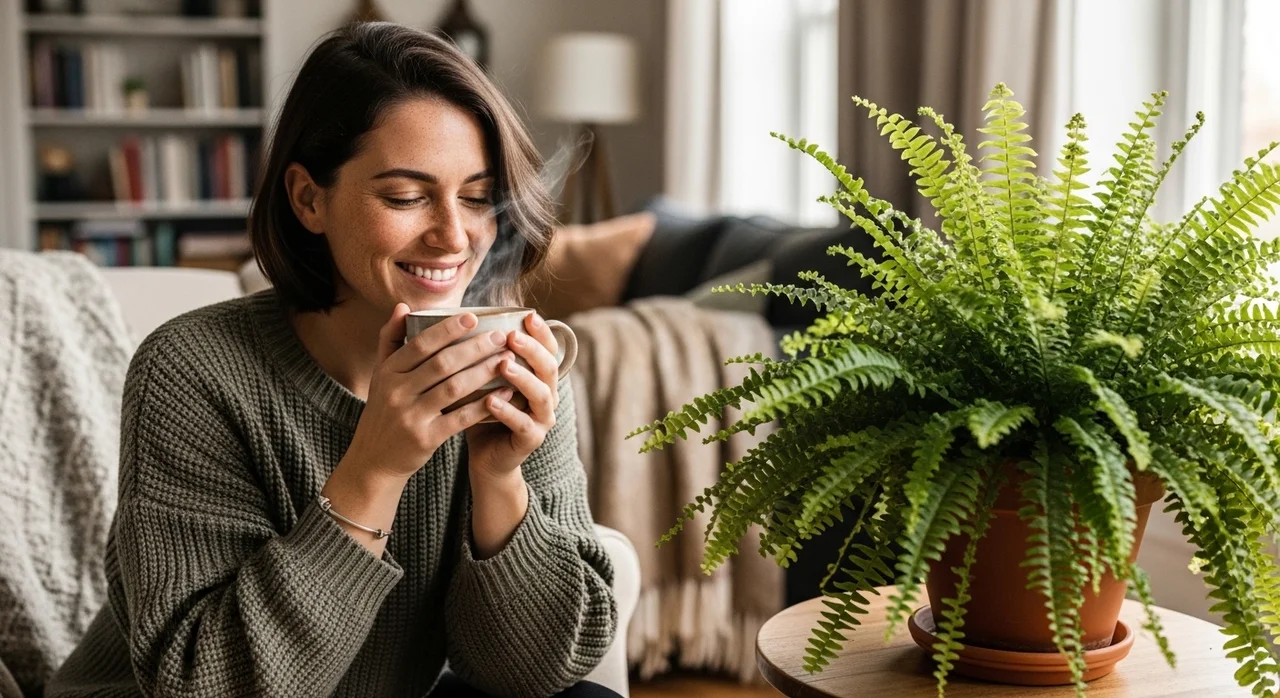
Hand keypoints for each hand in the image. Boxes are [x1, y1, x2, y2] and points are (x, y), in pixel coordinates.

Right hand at [344, 303, 514, 481]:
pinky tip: (505, 393)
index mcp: (388, 372)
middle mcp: (397, 392)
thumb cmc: (384, 411)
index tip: (474, 317)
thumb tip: (403, 306)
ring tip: (507, 360)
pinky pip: (460, 418)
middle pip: (442, 363)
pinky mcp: (425, 439)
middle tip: (501, 336)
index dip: (448, 329)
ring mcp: (411, 416)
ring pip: (454, 388)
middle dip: (474, 347)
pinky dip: (484, 405)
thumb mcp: (381, 376)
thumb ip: (390, 340)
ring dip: (484, 372)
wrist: (373, 460)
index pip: (421, 344)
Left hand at [465, 312, 560, 481]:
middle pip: (549, 367)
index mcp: (538, 376)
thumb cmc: (480, 411)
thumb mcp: (480, 379)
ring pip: (541, 394)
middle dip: (532, 350)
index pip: (548, 348)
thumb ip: (477, 354)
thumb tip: (456, 318)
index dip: (541, 332)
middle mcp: (546, 394)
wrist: (485, 457)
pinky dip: (508, 412)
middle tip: (512, 336)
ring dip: (522, 377)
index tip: (528, 315)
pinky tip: (490, 401)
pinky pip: (524, 424)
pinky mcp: (532, 439)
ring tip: (503, 364)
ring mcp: (542, 418)